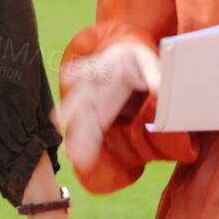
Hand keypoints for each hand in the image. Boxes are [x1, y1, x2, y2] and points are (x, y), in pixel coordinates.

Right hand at [53, 40, 158, 170]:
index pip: (89, 68)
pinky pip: (90, 131)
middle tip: (60, 120)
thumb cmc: (134, 60)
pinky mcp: (98, 116)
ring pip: (81, 119)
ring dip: (76, 136)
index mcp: (104, 67)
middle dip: (70, 108)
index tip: (67, 78)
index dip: (77, 72)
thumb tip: (158, 88)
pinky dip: (84, 145)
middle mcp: (93, 86)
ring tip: (72, 154)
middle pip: (79, 97)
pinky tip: (79, 158)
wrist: (127, 63)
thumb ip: (152, 73)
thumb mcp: (146, 61)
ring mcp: (93, 103)